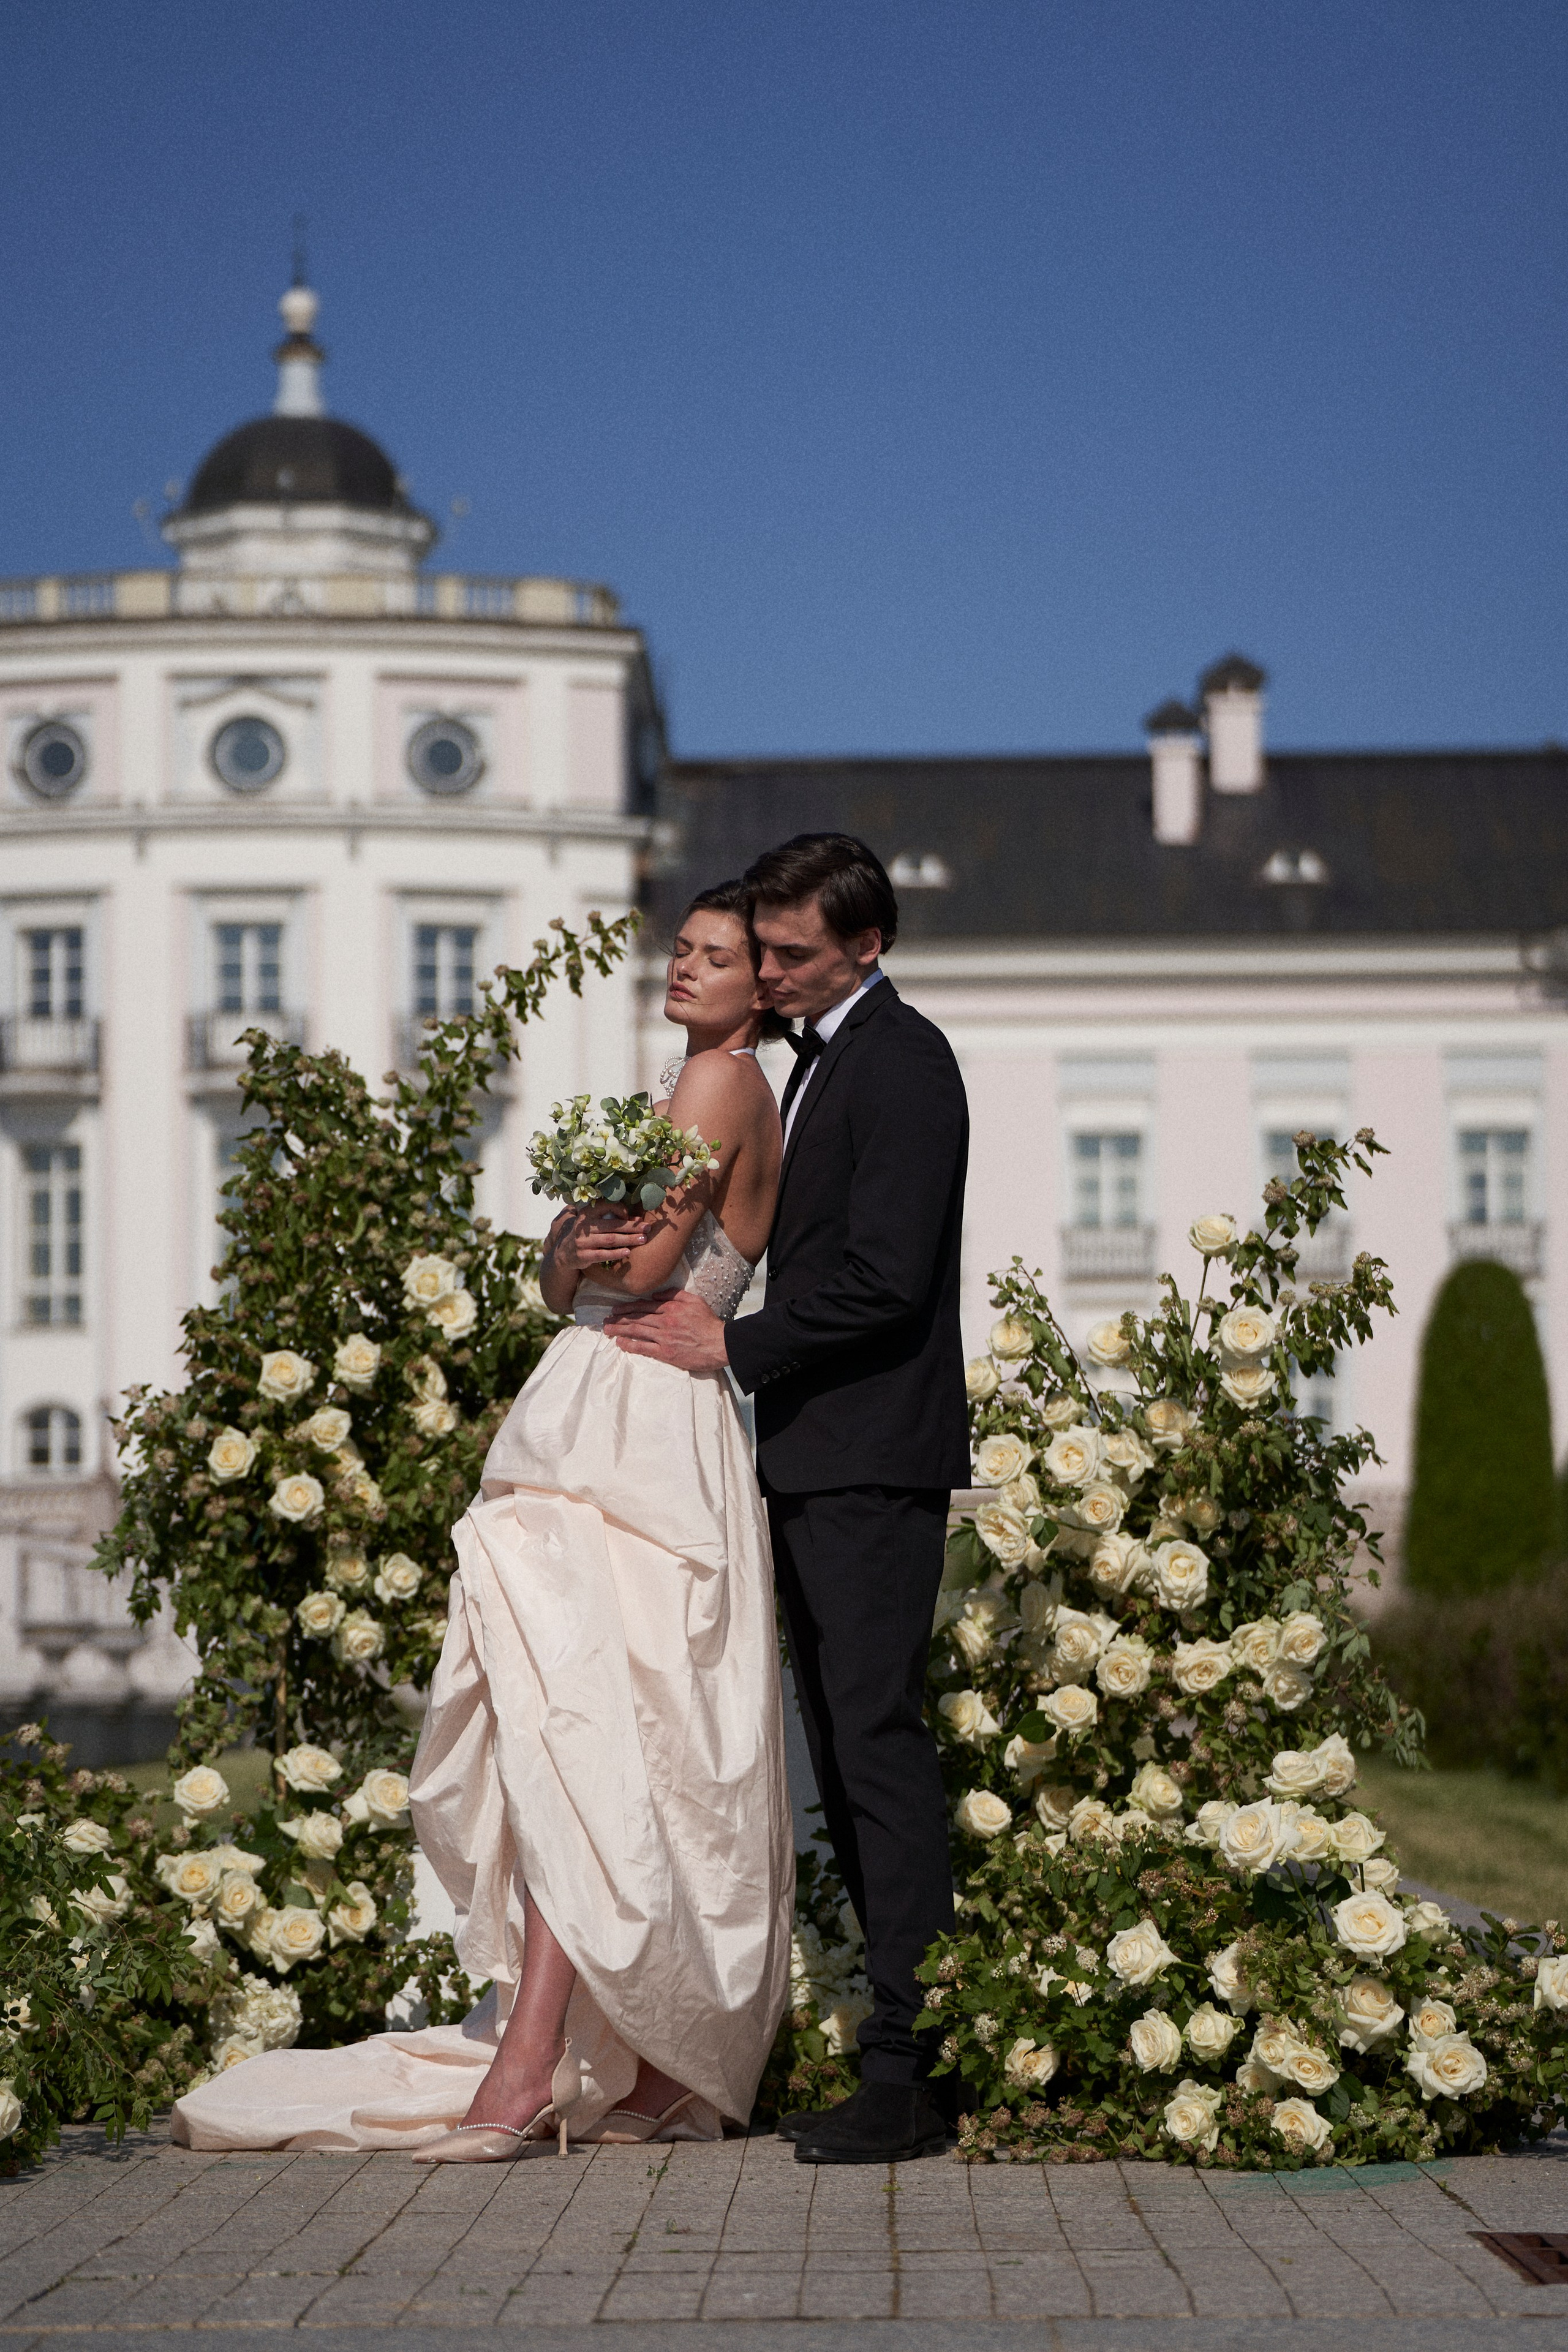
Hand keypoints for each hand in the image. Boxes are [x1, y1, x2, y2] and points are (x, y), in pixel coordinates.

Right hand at [549, 1205, 652, 1271]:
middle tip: (647, 1228)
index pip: (607, 1206)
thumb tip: (638, 1220)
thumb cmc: (587, 1234)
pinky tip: (627, 1252)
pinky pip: (602, 1254)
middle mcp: (584, 1225)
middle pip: (613, 1225)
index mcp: (587, 1212)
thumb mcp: (595, 1222)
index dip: (622, 1210)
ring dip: (628, 1239)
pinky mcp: (583, 1255)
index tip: (633, 1217)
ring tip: (643, 1240)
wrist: (565, 1252)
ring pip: (610, 1239)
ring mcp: (583, 1241)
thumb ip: (614, 1218)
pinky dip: (616, 1253)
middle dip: (632, 1227)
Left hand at [604, 1288, 729, 1373]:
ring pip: (636, 1331)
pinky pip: (643, 1348)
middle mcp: (664, 1321)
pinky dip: (630, 1345)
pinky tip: (620, 1343)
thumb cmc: (709, 1322)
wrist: (720, 1344)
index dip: (627, 1307)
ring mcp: (664, 1337)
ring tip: (607, 1329)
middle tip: (605, 1320)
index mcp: (670, 1308)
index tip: (616, 1309)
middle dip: (618, 1318)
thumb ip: (675, 1294)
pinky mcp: (666, 1353)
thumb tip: (656, 1294)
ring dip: (619, 1329)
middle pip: (636, 1318)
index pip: (643, 1306)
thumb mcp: (695, 1300)